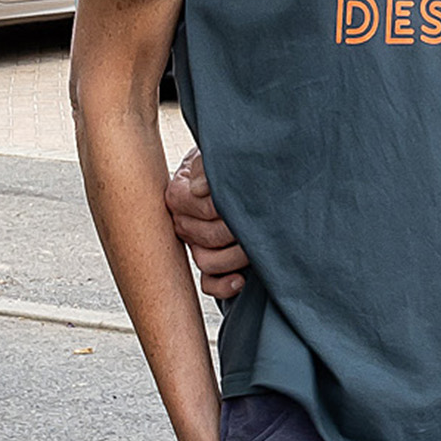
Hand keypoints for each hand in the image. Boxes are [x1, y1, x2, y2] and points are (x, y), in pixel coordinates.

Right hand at [165, 146, 249, 298]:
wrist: (251, 168)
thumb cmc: (235, 161)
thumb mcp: (218, 154)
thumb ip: (207, 166)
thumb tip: (199, 189)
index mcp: (179, 193)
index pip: (197, 208)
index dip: (223, 207)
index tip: (247, 199)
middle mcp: (184, 220)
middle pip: (204, 237)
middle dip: (235, 232)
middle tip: (261, 221)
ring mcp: (196, 243)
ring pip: (206, 262)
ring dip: (234, 258)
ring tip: (256, 245)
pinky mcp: (211, 261)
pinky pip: (208, 283)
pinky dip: (223, 286)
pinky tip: (241, 280)